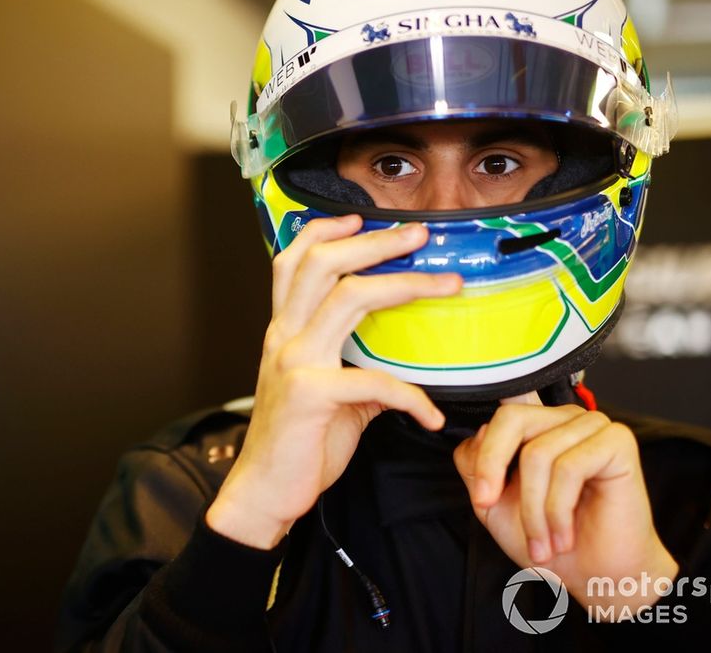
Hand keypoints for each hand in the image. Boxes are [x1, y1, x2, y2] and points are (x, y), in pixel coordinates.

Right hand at [206, 215, 460, 548]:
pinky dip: (411, 397)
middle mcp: (285, 336)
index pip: (294, 262)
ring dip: (405, 286)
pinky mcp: (311, 395)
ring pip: (349, 299)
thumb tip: (402, 365)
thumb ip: (359, 370)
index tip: (361, 219)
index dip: (324, 232)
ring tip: (445, 285)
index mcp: (285, 331)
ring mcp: (295, 362)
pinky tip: (431, 414)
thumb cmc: (296, 443)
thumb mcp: (328, 394)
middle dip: (375, 243)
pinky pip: (374, 382)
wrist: (265, 492)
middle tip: (418, 234)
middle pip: (323, 264)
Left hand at [452, 398, 677, 609]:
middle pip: (512, 420)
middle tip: (493, 507)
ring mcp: (593, 426)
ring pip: (538, 453)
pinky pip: (570, 468)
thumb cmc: (549, 539)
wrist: (595, 577)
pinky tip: (564, 536)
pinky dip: (559, 510)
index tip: (482, 499)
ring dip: (534, 509)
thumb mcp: (494, 501)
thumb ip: (475, 464)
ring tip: (543, 542)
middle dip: (494, 470)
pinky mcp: (618, 443)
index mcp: (537, 425)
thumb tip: (477, 434)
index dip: (484, 455)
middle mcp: (564, 418)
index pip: (499, 415)